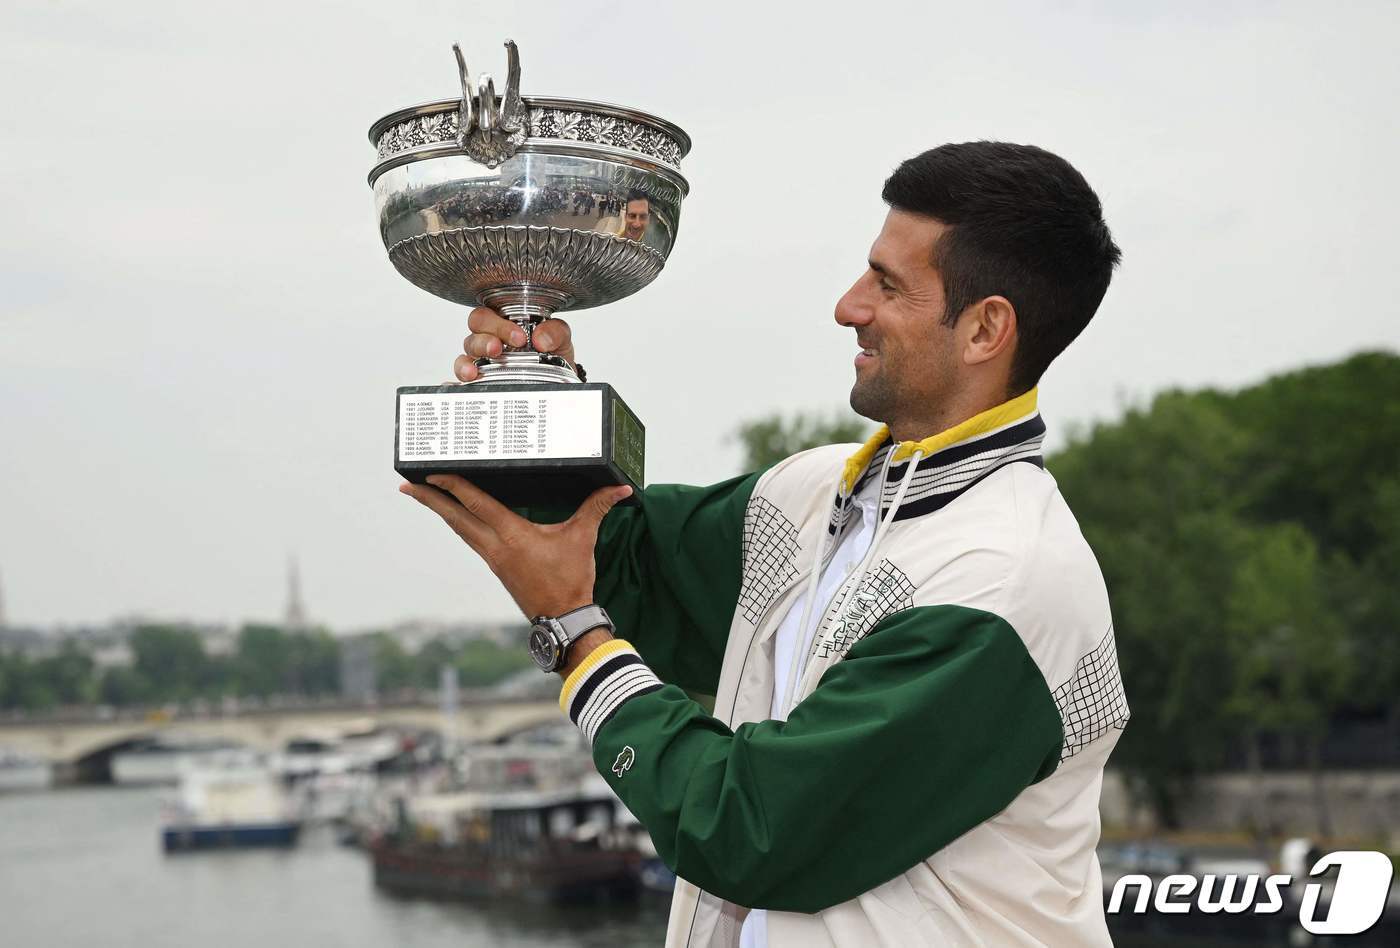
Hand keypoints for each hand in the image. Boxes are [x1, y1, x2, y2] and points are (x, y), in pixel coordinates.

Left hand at [399, 474, 629, 617]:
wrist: (564, 619)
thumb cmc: (571, 580)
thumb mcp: (583, 539)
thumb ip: (597, 508)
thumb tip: (621, 489)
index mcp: (511, 535)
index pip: (475, 503)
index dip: (452, 485)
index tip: (431, 473)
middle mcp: (495, 546)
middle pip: (454, 517)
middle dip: (429, 499)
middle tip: (405, 484)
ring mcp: (493, 558)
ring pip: (459, 529)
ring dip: (440, 511)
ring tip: (422, 496)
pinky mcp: (497, 566)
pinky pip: (471, 539)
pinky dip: (458, 524)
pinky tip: (456, 518)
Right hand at [453, 306, 575, 381]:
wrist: (558, 383)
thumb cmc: (551, 354)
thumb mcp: (560, 339)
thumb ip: (555, 332)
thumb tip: (542, 339)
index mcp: (504, 324)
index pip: (488, 315)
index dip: (499, 324)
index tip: (519, 337)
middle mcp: (489, 339)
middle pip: (474, 331)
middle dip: (484, 340)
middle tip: (498, 349)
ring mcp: (482, 361)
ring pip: (466, 354)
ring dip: (469, 360)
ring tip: (477, 370)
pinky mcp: (479, 381)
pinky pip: (460, 378)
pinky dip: (459, 379)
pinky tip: (465, 381)